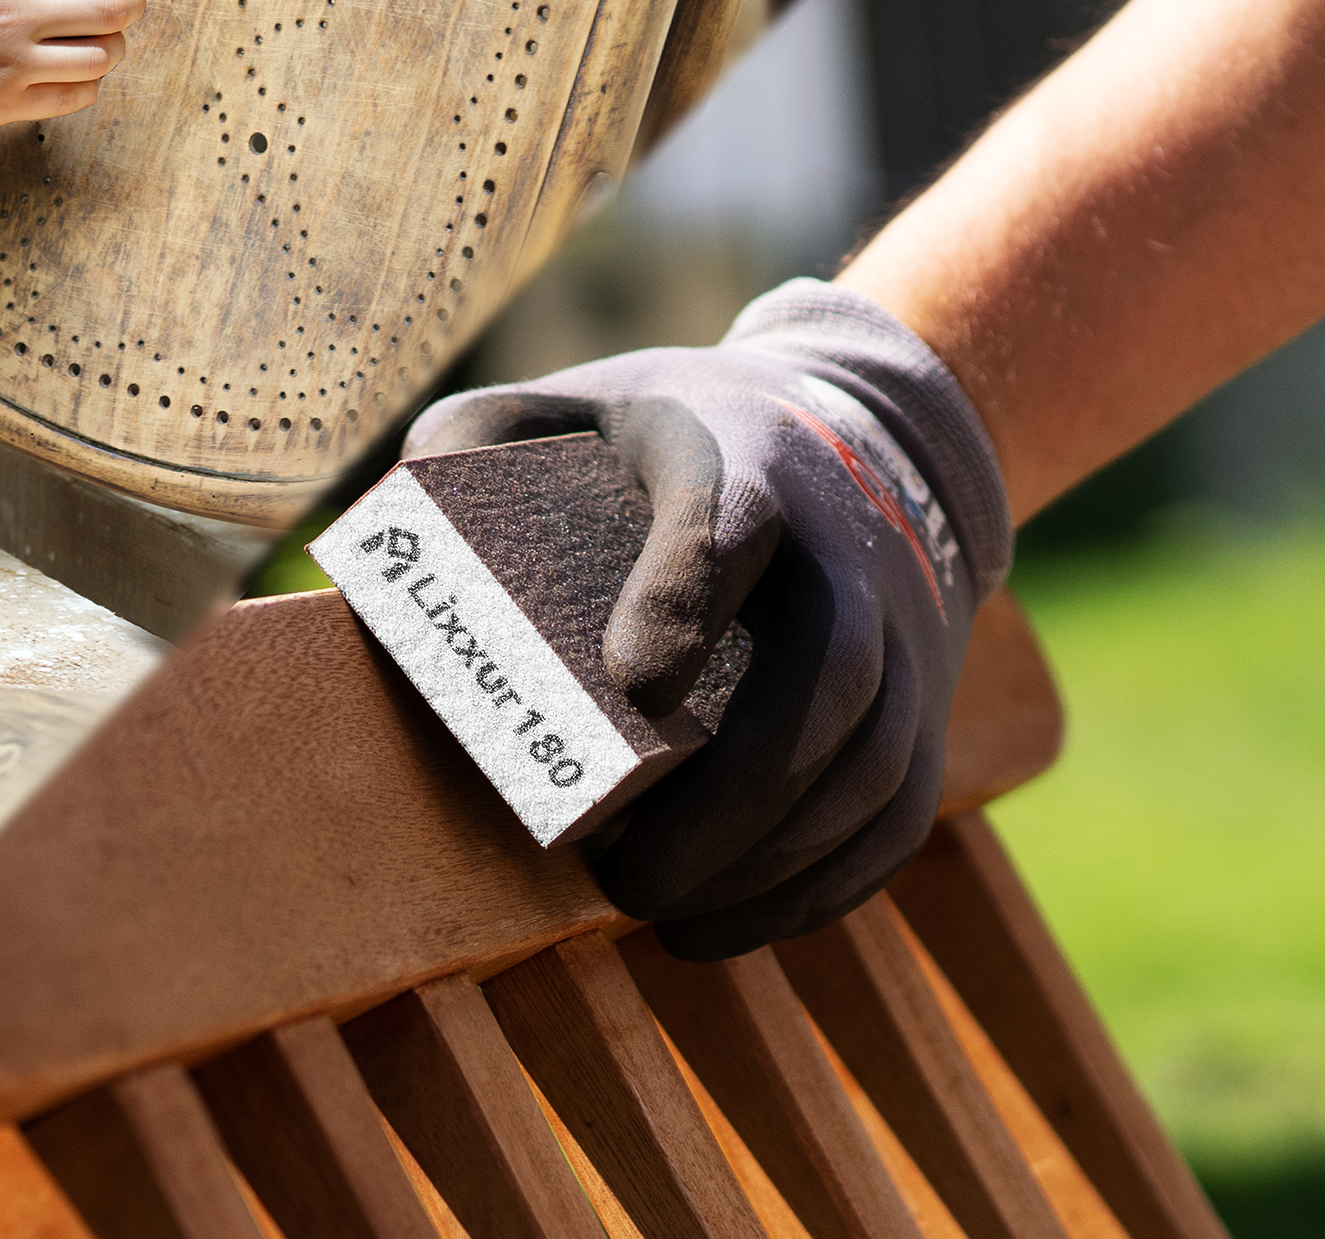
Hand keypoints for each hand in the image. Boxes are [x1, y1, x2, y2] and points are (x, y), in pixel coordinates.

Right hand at [0, 0, 170, 153]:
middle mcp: (15, 16)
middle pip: (112, 7)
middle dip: (135, 1)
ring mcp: (16, 65)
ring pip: (103, 56)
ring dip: (114, 44)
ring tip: (103, 35)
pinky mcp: (8, 107)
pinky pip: (76, 98)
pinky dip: (89, 84)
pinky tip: (77, 71)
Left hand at [403, 280, 1011, 957]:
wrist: (865, 431)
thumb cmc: (676, 435)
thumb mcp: (574, 401)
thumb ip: (478, 434)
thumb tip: (398, 511)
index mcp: (742, 458)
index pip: (730, 522)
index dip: (687, 598)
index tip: (632, 688)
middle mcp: (843, 544)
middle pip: (832, 671)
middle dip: (740, 791)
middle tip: (630, 874)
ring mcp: (901, 627)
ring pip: (876, 759)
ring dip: (777, 860)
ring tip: (666, 916)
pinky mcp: (926, 700)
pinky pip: (901, 810)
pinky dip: (822, 885)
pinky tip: (727, 924)